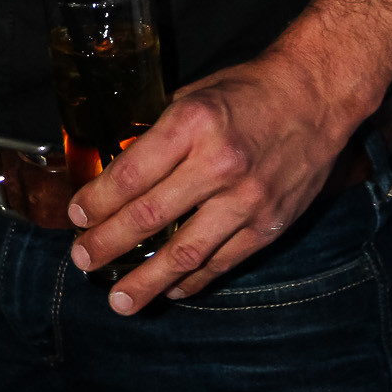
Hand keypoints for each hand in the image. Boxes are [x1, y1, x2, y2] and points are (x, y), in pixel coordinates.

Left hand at [64, 49, 355, 312]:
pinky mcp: (269, 225)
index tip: (76, 218)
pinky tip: (169, 289)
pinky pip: (222, 262)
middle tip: (82, 260)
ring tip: (118, 300)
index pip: (131, 174)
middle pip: (150, 216)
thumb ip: (159, 136)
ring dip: (146, 281)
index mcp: (191, 124)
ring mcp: (247, 200)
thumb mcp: (193, 96)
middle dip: (108, 243)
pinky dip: (192, 280)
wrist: (314, 96)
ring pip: (185, 252)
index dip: (97, 201)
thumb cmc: (247, 91)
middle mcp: (218, 164)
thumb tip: (119, 173)